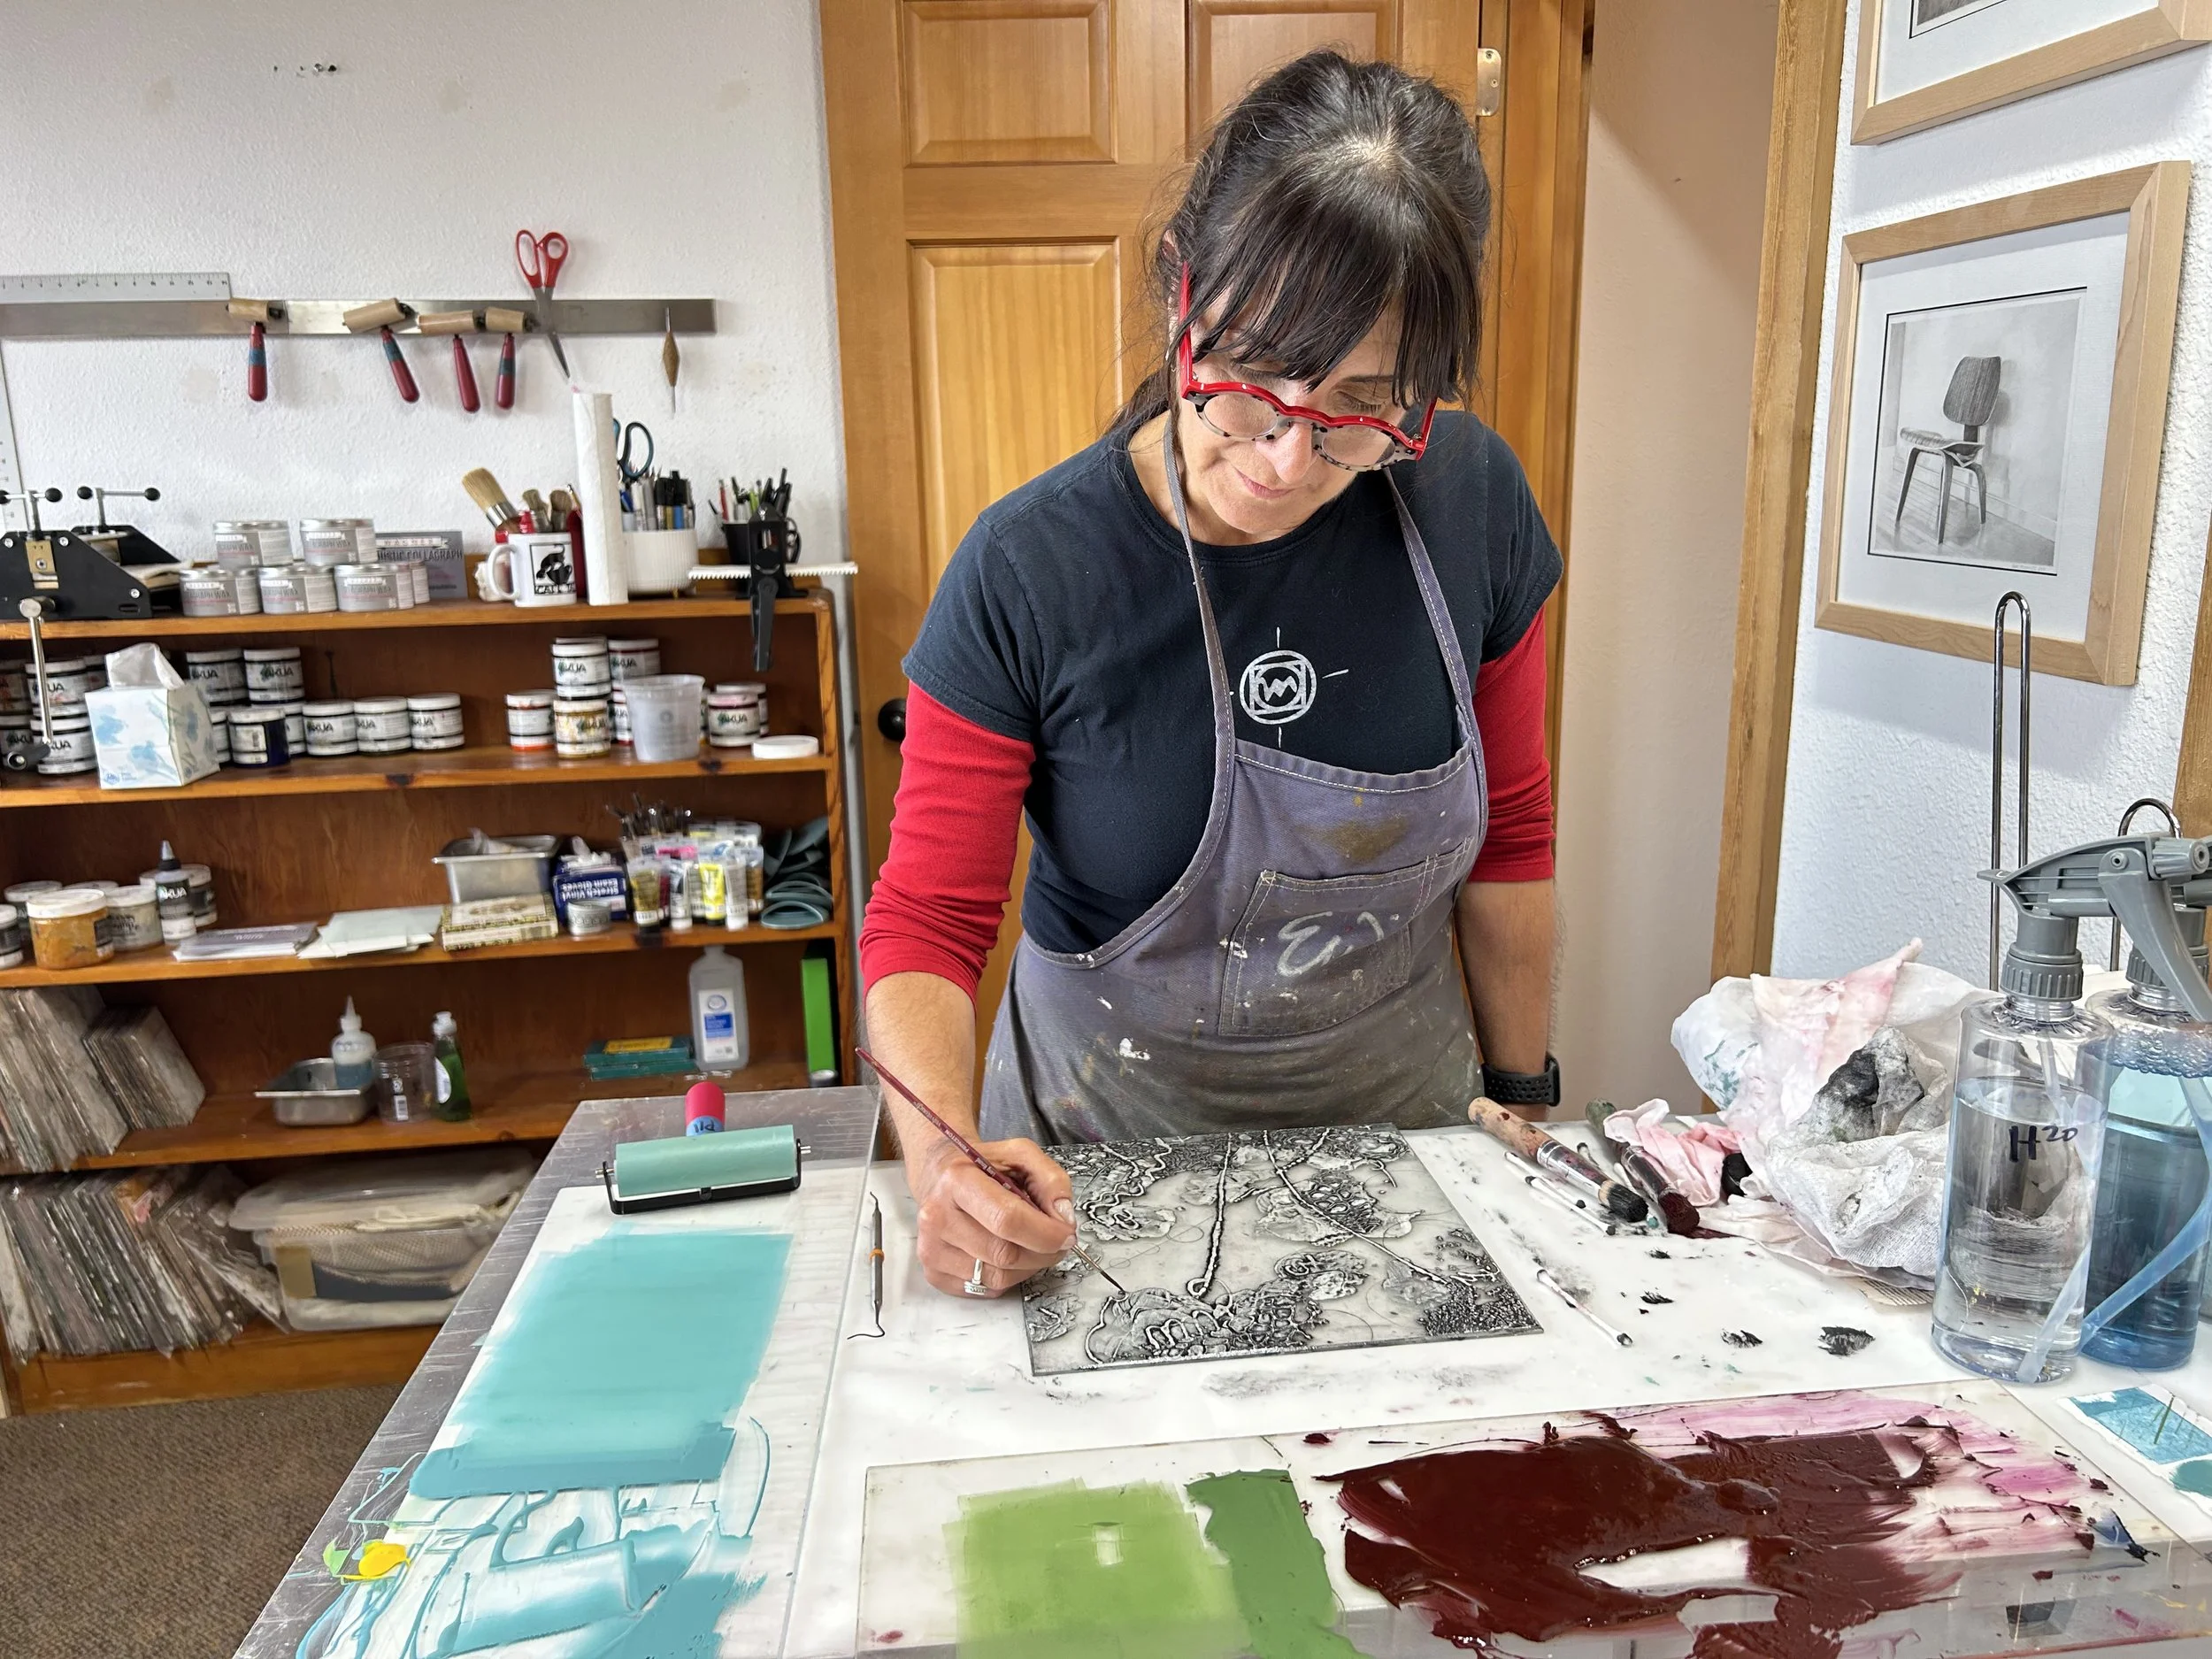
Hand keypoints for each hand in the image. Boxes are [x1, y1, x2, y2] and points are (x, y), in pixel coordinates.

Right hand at [909, 1136, 1075, 1298]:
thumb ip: (1051, 1180)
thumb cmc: (982, 1168)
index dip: (1045, 1233)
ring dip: (1028, 1267)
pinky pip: (985, 1289)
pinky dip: (1007, 1277)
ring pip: (998, 1278)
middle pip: (1004, 1254)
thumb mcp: (1020, 1155)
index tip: (1066, 1234)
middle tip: (1056, 1242)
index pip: (1007, 1219)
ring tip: (1031, 1245)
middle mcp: (937, 1217)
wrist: (940, 1177)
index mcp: (958, 1181)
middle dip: (1042, 1253)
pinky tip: (1006, 1254)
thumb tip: (1063, 1217)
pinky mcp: (934, 1274)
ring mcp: (932, 1249)